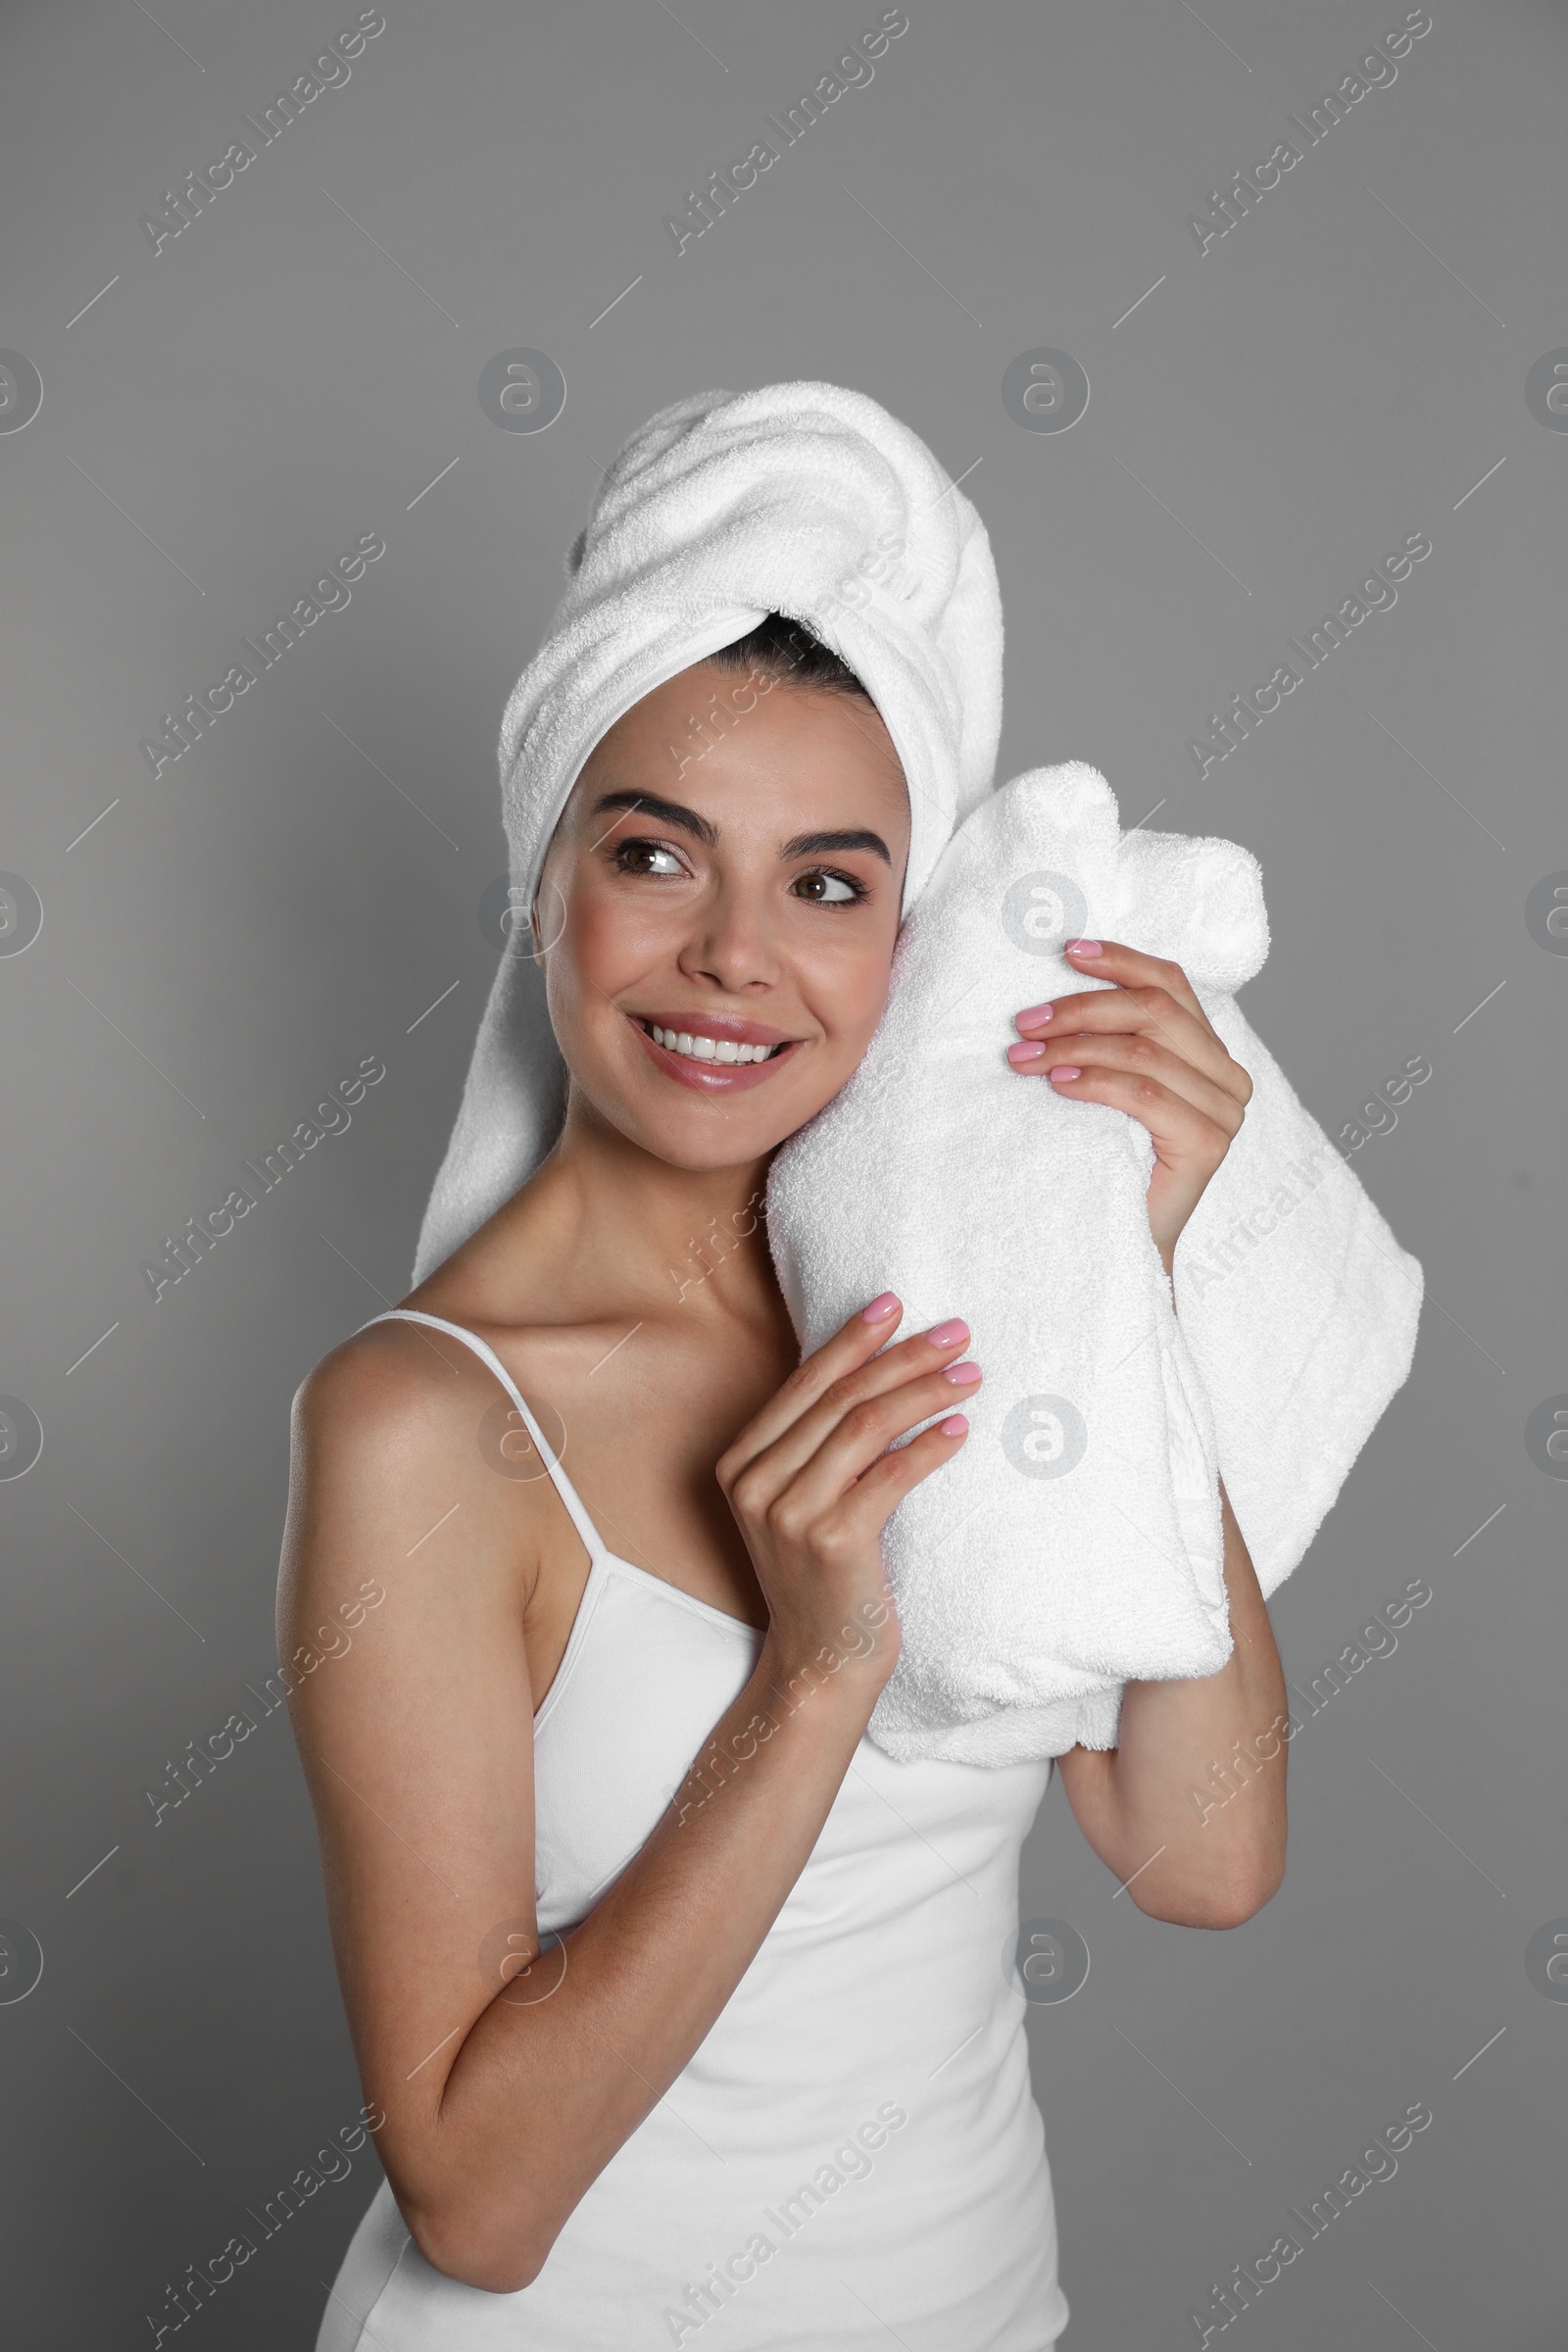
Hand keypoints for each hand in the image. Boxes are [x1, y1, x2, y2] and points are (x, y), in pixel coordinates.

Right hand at [714, 1297, 980, 1693]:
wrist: (820, 1664)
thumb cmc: (822, 1575)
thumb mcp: (800, 1501)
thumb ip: (816, 1443)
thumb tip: (876, 1364)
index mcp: (739, 1462)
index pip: (805, 1382)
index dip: (854, 1339)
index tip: (897, 1303)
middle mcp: (753, 1483)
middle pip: (840, 1397)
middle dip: (903, 1357)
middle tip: (956, 1333)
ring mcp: (788, 1513)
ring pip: (866, 1426)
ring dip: (925, 1393)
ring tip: (970, 1375)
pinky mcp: (831, 1541)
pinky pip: (891, 1476)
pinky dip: (929, 1447)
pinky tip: (959, 1431)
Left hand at [1005, 937, 1252, 1276]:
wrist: (1120, 1240)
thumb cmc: (1107, 1160)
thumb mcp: (1109, 1086)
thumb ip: (1109, 1040)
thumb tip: (1052, 991)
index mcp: (1209, 1052)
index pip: (1171, 984)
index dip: (1121, 961)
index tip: (1068, 952)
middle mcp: (1228, 1077)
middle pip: (1154, 1010)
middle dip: (1081, 1008)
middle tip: (1024, 1022)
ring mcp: (1225, 1112)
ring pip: (1143, 1050)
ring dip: (1073, 1046)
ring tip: (1023, 1057)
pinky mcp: (1208, 1145)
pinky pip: (1144, 1094)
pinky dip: (1094, 1081)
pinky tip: (1057, 1084)